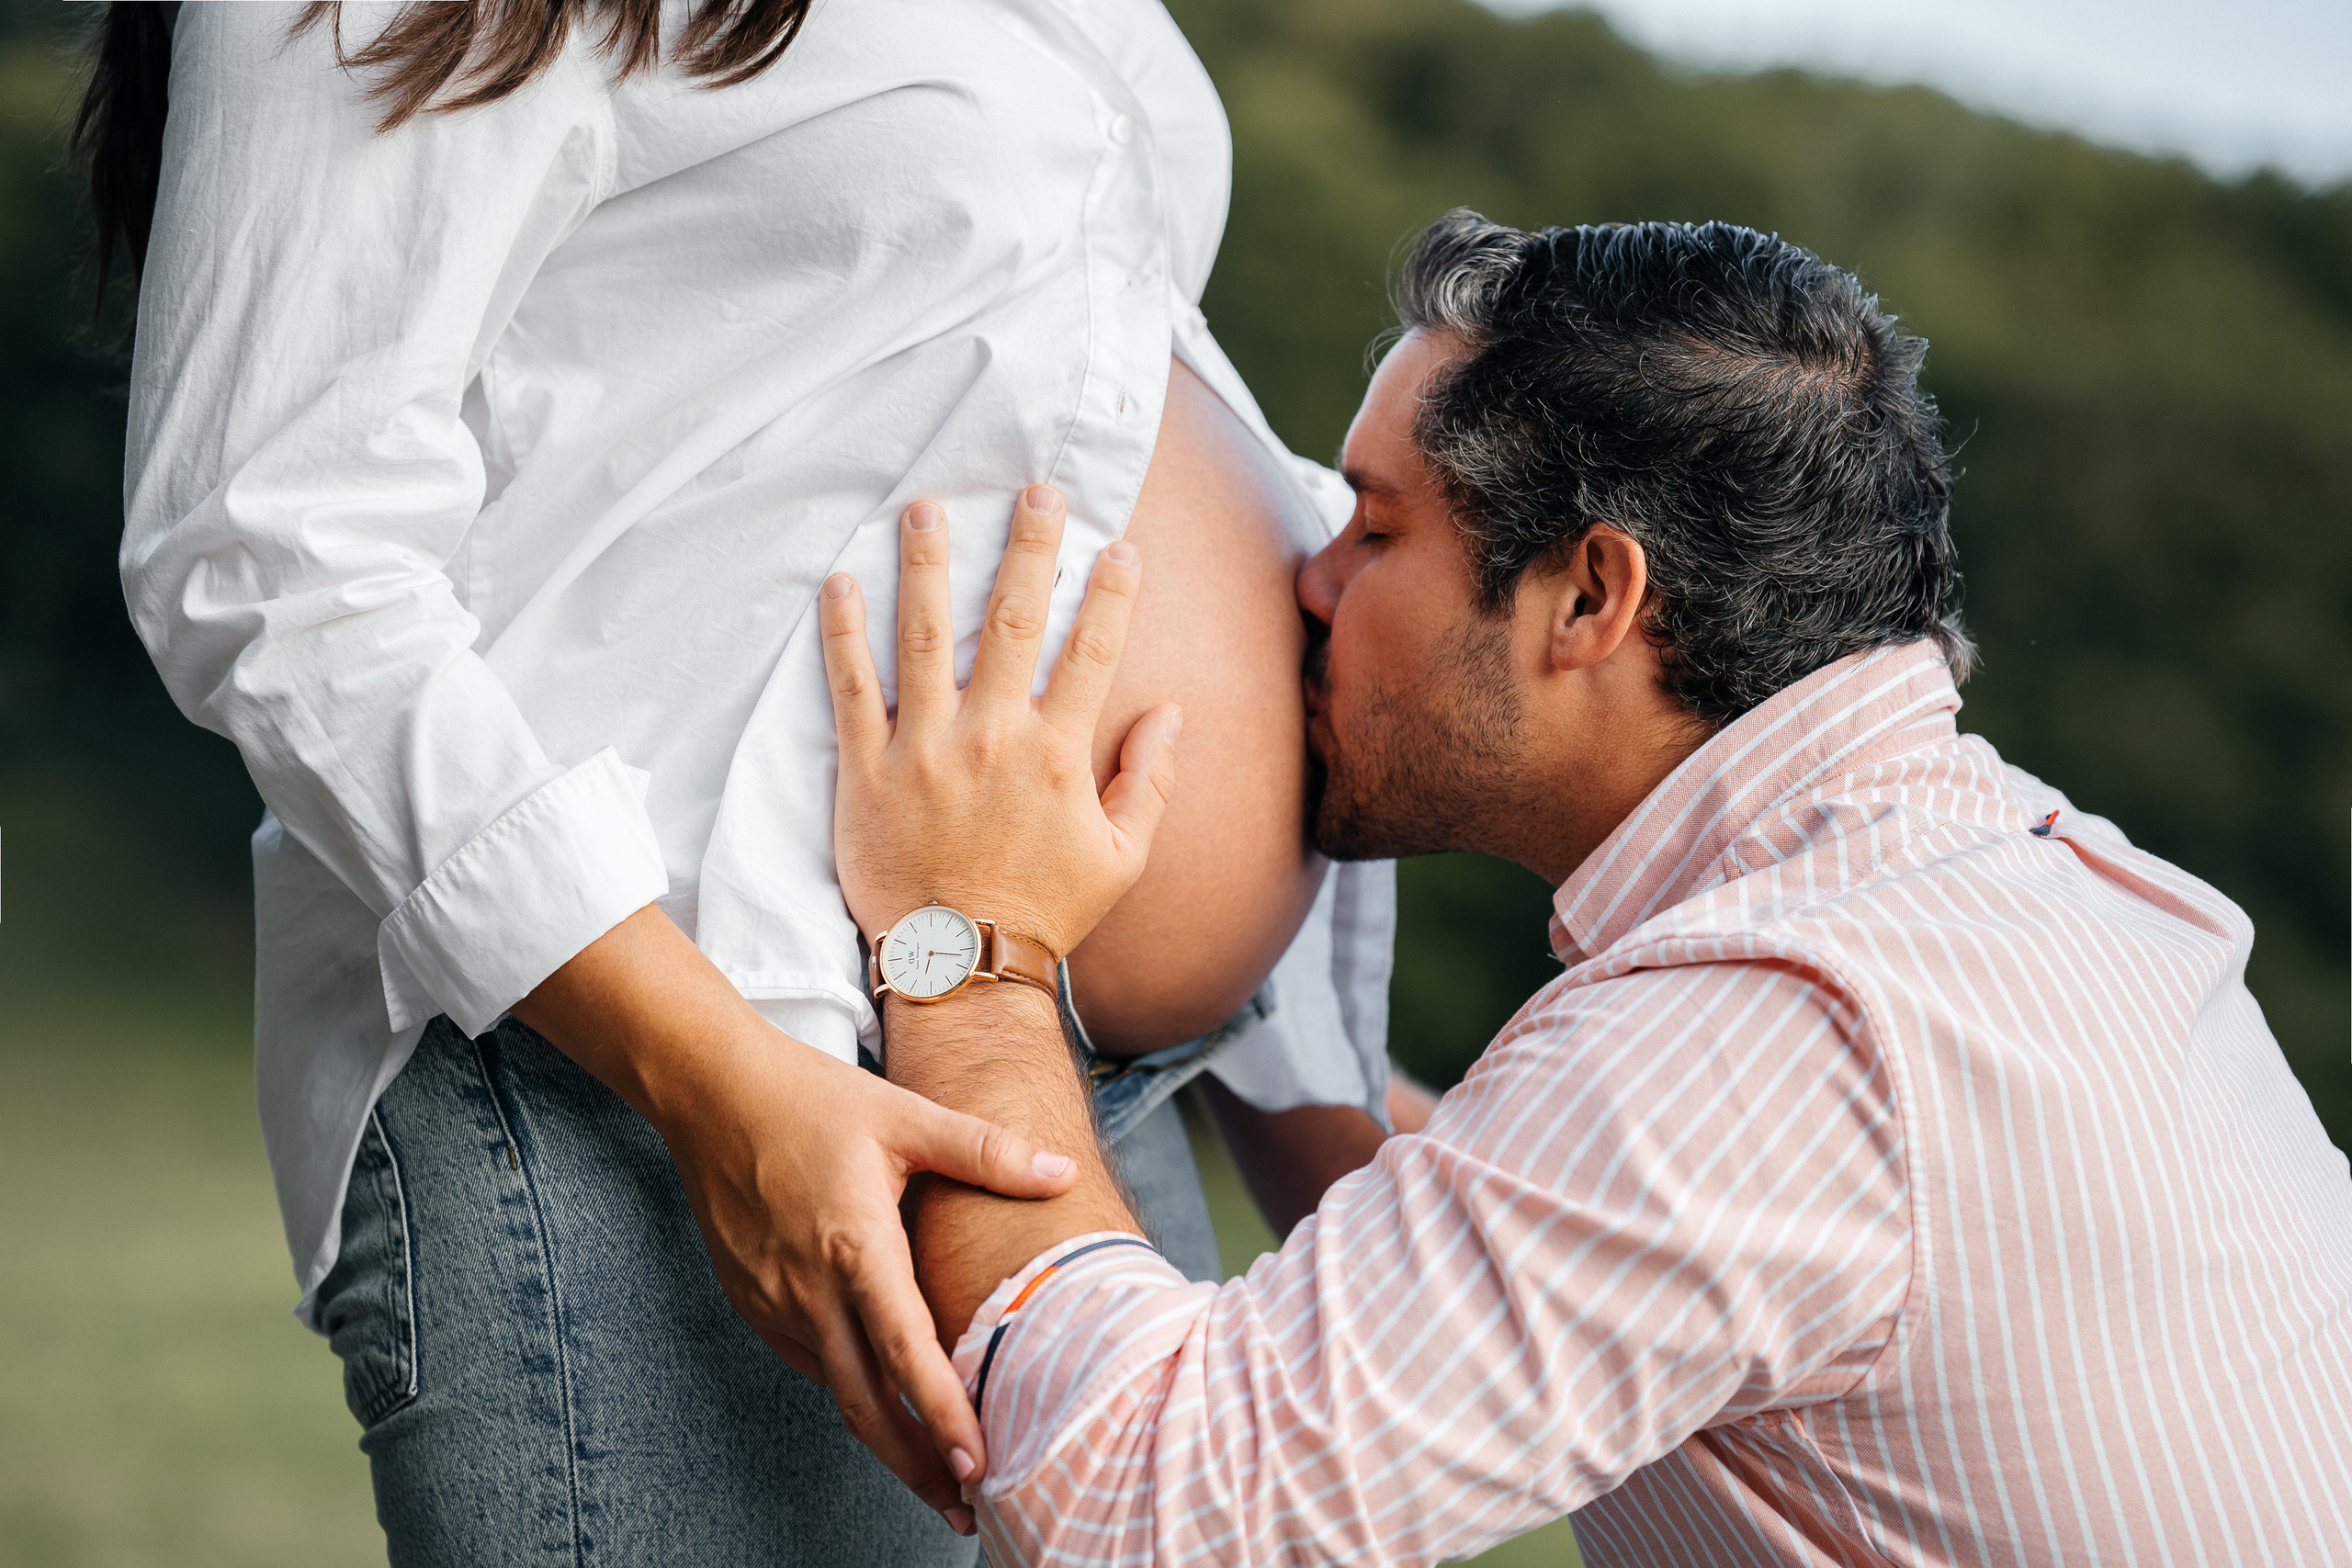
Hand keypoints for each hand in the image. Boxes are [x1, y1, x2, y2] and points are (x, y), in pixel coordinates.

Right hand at [660, 1036, 1077, 1526]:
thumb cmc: (809, 1098)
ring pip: (835, 1390)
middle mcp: (808, 1287)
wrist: (708, 1090)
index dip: (944, 1414)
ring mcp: (773, 1301)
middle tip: (965, 1507)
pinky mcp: (752, 1302)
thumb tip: (1062, 1171)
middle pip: (866, 1403)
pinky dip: (849, 1391)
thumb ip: (985, 1151)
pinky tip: (884, 1404)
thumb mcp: (905, 1115)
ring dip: (886, 1437)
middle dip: (917, 1464)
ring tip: (937, 1473)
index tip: (977, 1464)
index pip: (906, 1351)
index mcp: (854, 1245)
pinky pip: (808, 1361)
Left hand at [821, 485, 1181, 958]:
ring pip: (925, 636)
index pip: (1092, 650)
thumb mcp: (1121, 858)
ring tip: (925, 508)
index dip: (1110, 592)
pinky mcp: (866, 771)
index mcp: (1058, 755)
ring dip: (928, 564)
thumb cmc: (1044, 914)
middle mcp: (992, 739)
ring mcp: (925, 751)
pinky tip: (840, 582)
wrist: (959, 967)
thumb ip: (1149, 780)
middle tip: (1035, 490)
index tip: (1118, 544)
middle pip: (1014, 619)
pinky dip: (843, 633)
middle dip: (1029, 546)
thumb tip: (1173, 712)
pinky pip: (851, 688)